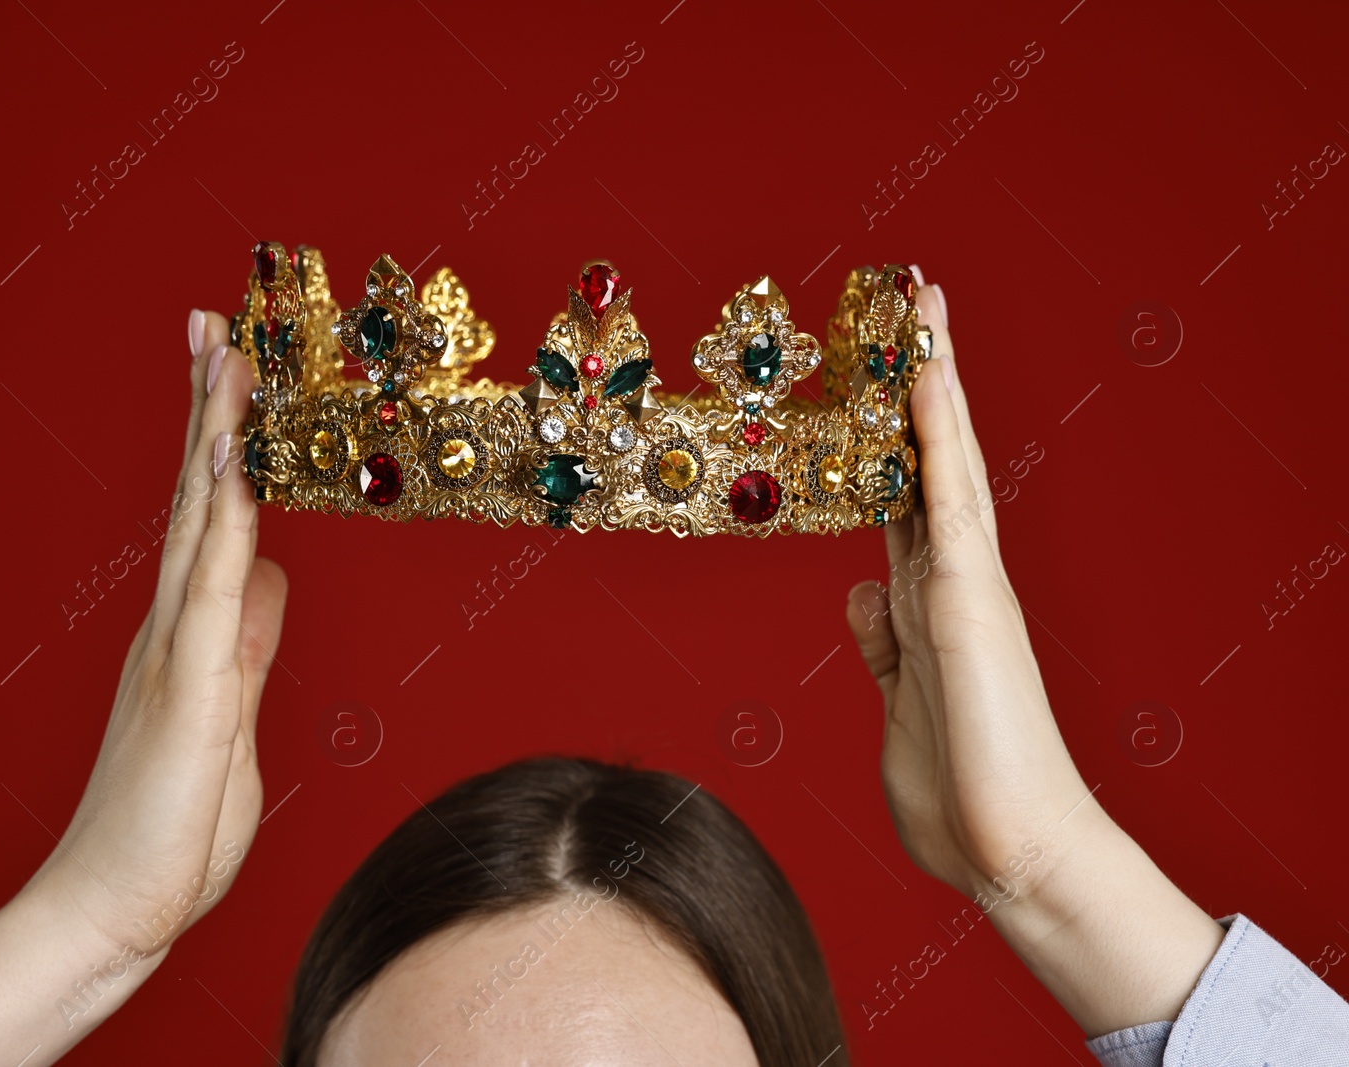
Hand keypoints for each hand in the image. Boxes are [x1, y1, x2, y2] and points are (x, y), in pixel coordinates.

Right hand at [0, 311, 288, 1066]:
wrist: (114, 905)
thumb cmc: (171, 822)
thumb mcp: (231, 716)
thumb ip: (247, 642)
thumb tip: (269, 577)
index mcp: (189, 631)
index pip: (209, 517)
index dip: (221, 442)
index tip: (231, 372)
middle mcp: (174, 623)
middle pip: (196, 495)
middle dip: (209, 407)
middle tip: (215, 323)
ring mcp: (176, 649)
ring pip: (199, 521)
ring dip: (215, 435)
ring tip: (225, 354)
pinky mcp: (190, 688)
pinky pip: (209, 586)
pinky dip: (219, 520)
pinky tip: (227, 464)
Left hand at [842, 271, 1223, 1036]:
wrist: (1010, 852)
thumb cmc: (959, 786)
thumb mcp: (897, 699)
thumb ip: (883, 643)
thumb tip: (862, 590)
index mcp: (926, 600)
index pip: (902, 494)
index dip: (891, 432)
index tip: (877, 371)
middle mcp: (950, 578)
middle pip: (929, 459)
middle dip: (917, 382)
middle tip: (908, 301)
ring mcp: (964, 585)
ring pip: (946, 461)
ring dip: (933, 382)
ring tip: (923, 306)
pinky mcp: (967, 604)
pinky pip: (947, 501)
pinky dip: (937, 437)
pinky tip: (925, 379)